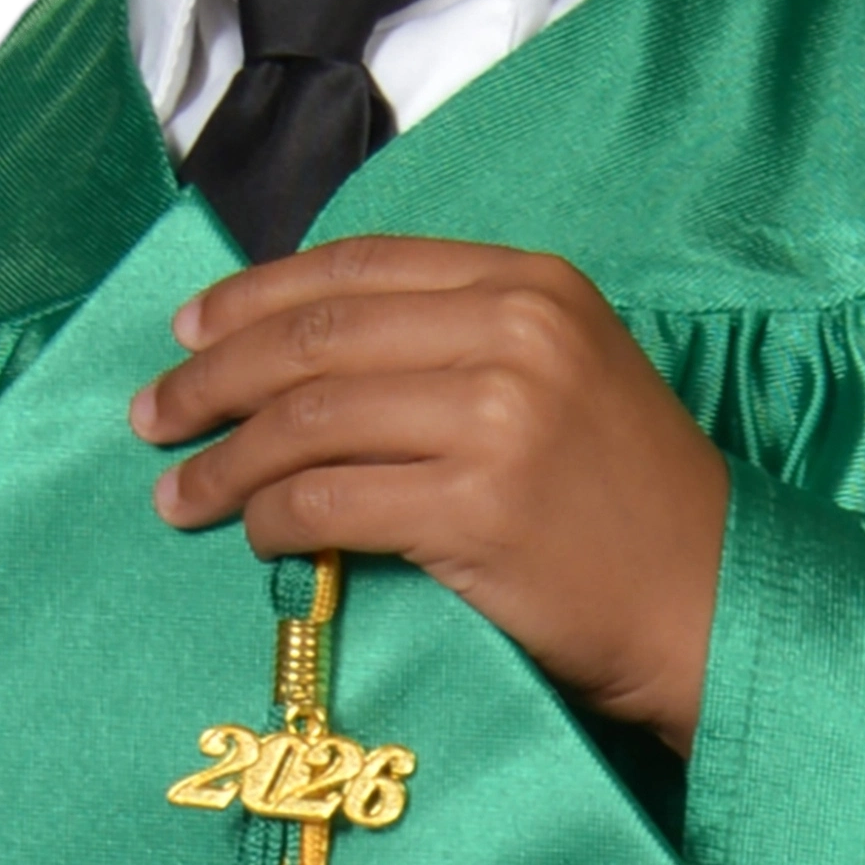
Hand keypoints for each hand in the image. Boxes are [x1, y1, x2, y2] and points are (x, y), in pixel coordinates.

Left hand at [130, 235, 728, 755]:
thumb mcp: (559, 368)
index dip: (257, 294)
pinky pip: (330, 504)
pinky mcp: (479, 511)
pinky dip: (270, 518)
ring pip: (309, 421)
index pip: (358, 265)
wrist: (712, 598)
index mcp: (529, 283)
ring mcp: (499, 420)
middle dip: (213, 376)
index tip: (187, 329)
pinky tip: (250, 534)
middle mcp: (515, 334)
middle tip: (152, 414)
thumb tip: (296, 346)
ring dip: (223, 460)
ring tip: (177, 493)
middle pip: (316, 338)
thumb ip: (452, 338)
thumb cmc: (625, 494)